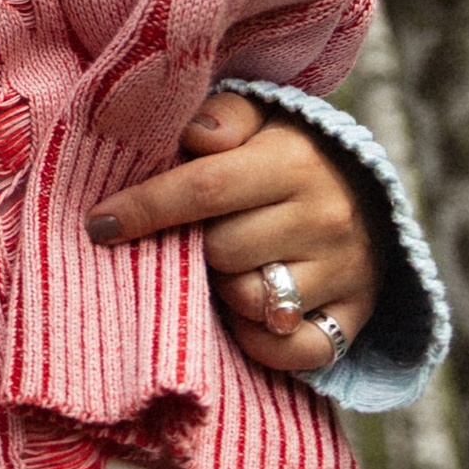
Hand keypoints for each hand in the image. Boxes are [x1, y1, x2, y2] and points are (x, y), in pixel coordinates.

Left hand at [86, 91, 379, 378]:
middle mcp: (326, 217)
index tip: (99, 224)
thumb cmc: (287, 153)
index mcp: (295, 161)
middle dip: (192, 247)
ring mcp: (345, 271)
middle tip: (192, 237)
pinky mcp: (355, 317)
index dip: (145, 208)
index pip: (205, 189)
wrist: (369, 195)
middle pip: (222, 251)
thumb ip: (221, 118)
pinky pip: (291, 351)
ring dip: (223, 291)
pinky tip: (247, 314)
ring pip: (252, 301)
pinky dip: (259, 341)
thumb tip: (194, 135)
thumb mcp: (259, 118)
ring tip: (225, 268)